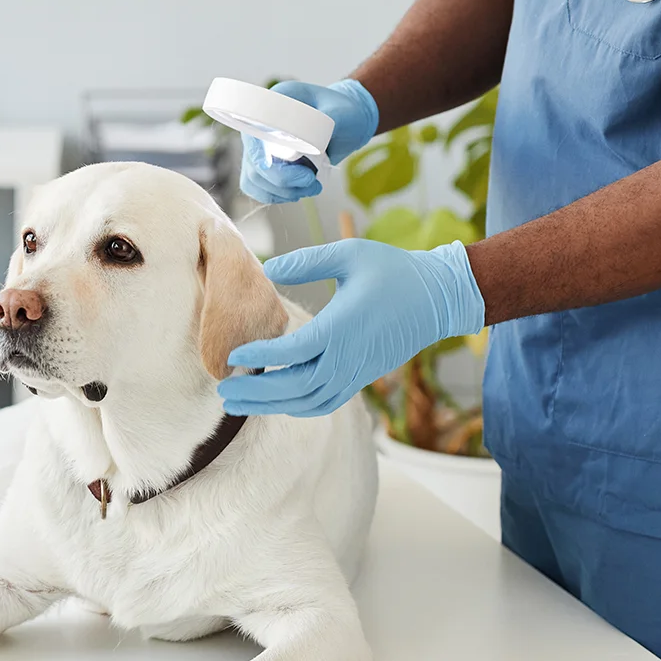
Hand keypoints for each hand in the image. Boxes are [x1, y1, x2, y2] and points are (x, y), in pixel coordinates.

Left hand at [218, 239, 484, 416]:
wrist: (438, 297)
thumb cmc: (392, 270)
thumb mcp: (349, 253)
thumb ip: (306, 261)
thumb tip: (268, 268)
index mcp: (343, 326)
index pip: (294, 350)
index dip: (261, 355)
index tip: (232, 356)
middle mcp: (348, 357)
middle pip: (295, 386)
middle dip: (256, 393)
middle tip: (223, 393)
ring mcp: (357, 372)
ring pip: (309, 401)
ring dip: (272, 405)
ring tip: (238, 404)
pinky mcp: (362, 378)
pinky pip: (326, 402)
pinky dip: (298, 407)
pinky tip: (275, 404)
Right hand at [237, 78, 379, 203]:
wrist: (350, 123)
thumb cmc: (345, 112)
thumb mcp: (341, 112)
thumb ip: (325, 122)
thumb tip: (310, 138)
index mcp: (273, 104)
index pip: (252, 132)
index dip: (258, 152)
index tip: (276, 164)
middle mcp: (262, 126)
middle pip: (253, 161)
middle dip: (280, 178)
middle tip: (309, 179)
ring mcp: (263, 147)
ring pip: (254, 178)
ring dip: (282, 190)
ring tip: (311, 187)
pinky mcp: (269, 165)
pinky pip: (259, 187)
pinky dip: (277, 195)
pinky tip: (298, 192)